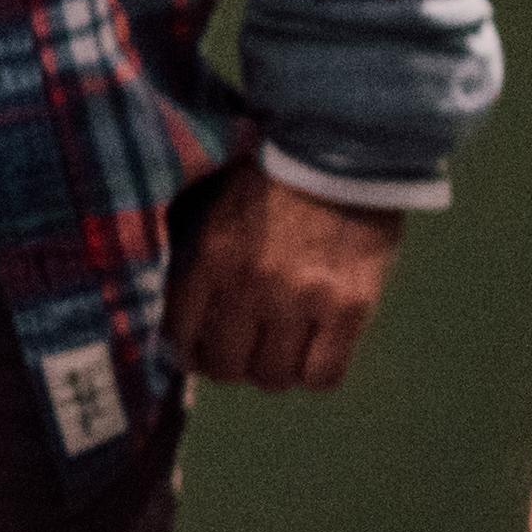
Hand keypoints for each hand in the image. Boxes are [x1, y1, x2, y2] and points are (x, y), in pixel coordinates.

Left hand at [166, 159, 405, 390]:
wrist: (339, 154)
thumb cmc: (268, 180)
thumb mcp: (207, 209)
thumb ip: (189, 261)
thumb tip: (181, 322)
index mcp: (209, 260)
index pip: (181, 338)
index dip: (188, 355)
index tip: (198, 352)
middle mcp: (251, 286)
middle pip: (226, 367)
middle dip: (230, 365)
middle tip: (244, 350)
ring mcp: (302, 299)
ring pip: (273, 378)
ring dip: (273, 371)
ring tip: (282, 350)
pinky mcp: (351, 307)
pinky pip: (324, 375)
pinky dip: (315, 374)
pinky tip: (315, 353)